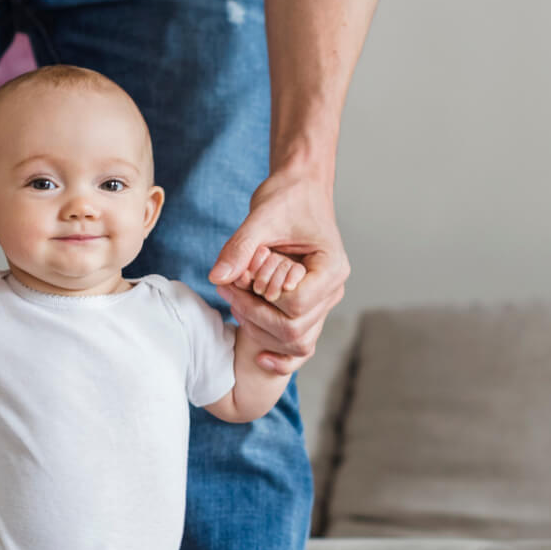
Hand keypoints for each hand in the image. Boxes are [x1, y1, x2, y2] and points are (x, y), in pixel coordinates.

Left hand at [208, 166, 348, 372]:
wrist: (300, 192)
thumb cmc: (287, 199)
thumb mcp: (261, 218)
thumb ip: (240, 248)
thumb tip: (217, 278)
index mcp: (331, 268)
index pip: (296, 305)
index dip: (262, 299)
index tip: (240, 279)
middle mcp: (333, 290)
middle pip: (295, 330)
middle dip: (256, 316)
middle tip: (229, 292)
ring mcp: (324, 302)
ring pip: (298, 342)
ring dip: (262, 331)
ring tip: (237, 304)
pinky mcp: (310, 307)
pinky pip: (302, 343)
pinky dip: (281, 355)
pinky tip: (260, 357)